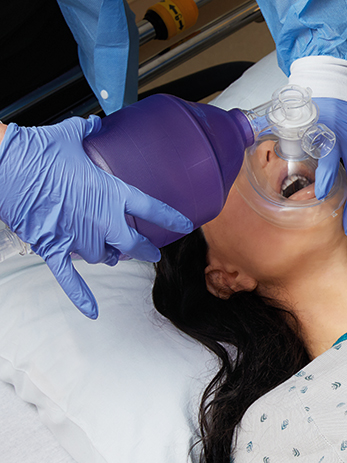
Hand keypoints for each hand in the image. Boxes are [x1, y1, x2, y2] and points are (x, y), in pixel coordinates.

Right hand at [0, 117, 192, 317]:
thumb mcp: (71, 135)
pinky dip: (81, 295)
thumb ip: (89, 132)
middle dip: (143, 250)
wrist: (5, 165)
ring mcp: (77, 236)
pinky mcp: (53, 247)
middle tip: (149, 252)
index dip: (171, 219)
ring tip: (111, 255)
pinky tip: (92, 311)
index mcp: (112, 193)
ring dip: (108, 256)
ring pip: (103, 257)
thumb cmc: (38, 149)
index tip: (184, 226)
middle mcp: (101, 219)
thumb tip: (95, 124)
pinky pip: (70, 278)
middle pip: (133, 244)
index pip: (152, 209)